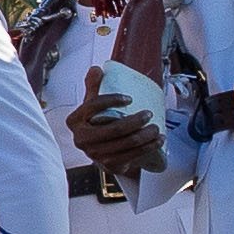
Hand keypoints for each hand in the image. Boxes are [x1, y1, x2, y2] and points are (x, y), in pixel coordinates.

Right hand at [72, 68, 166, 185]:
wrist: (99, 153)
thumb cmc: (96, 126)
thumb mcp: (91, 107)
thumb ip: (93, 87)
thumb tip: (97, 69)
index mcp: (75, 121)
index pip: (93, 106)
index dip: (112, 100)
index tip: (129, 98)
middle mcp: (82, 139)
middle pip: (114, 128)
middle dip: (136, 121)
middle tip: (149, 114)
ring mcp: (95, 154)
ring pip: (127, 143)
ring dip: (146, 135)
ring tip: (157, 128)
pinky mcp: (109, 165)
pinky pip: (132, 155)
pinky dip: (148, 147)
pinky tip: (158, 141)